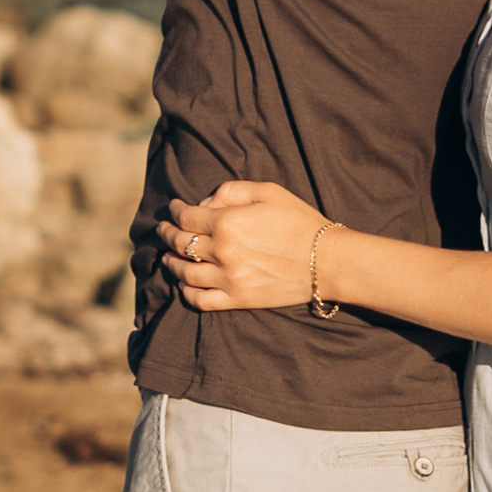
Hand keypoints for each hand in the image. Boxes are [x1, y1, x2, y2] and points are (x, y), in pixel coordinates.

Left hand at [159, 179, 330, 311]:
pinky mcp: (237, 300)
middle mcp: (222, 252)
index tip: (173, 208)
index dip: (175, 211)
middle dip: (167, 233)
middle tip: (163, 229)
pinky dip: (186, 291)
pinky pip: (199, 300)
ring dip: (171, 262)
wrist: (328, 261)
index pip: (186, 217)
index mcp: (228, 222)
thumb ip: (231, 191)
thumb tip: (203, 204)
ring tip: (168, 257)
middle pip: (180, 243)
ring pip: (184, 272)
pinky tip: (185, 283)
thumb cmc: (300, 221)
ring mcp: (228, 279)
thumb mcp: (268, 192)